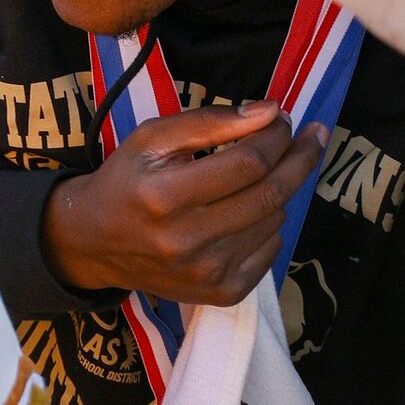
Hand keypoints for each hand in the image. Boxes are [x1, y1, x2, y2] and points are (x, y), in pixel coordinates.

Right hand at [40, 103, 326, 303]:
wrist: (93, 242)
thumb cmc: (125, 181)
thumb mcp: (150, 139)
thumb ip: (208, 122)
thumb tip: (269, 112)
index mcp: (163, 197)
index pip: (246, 163)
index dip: (275, 136)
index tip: (285, 118)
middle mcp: (187, 240)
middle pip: (270, 193)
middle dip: (299, 158)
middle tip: (310, 136)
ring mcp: (208, 272)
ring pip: (274, 220)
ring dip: (277, 190)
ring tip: (260, 175)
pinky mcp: (222, 292)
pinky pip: (271, 249)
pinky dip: (268, 224)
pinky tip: (247, 211)